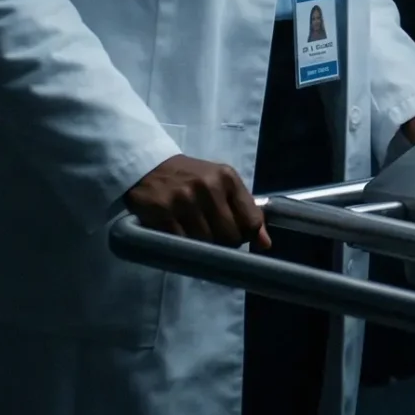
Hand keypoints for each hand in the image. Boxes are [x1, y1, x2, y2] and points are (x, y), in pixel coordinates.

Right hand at [124, 153, 268, 249]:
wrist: (150, 167)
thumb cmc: (192, 178)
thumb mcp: (222, 184)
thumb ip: (245, 210)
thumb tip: (265, 244)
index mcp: (227, 178)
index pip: (251, 220)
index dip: (248, 236)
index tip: (240, 237)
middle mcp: (208, 187)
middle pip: (230, 236)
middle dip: (226, 243)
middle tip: (216, 238)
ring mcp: (184, 200)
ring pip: (207, 242)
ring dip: (204, 247)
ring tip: (197, 235)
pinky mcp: (163, 213)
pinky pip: (182, 243)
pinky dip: (184, 246)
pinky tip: (182, 236)